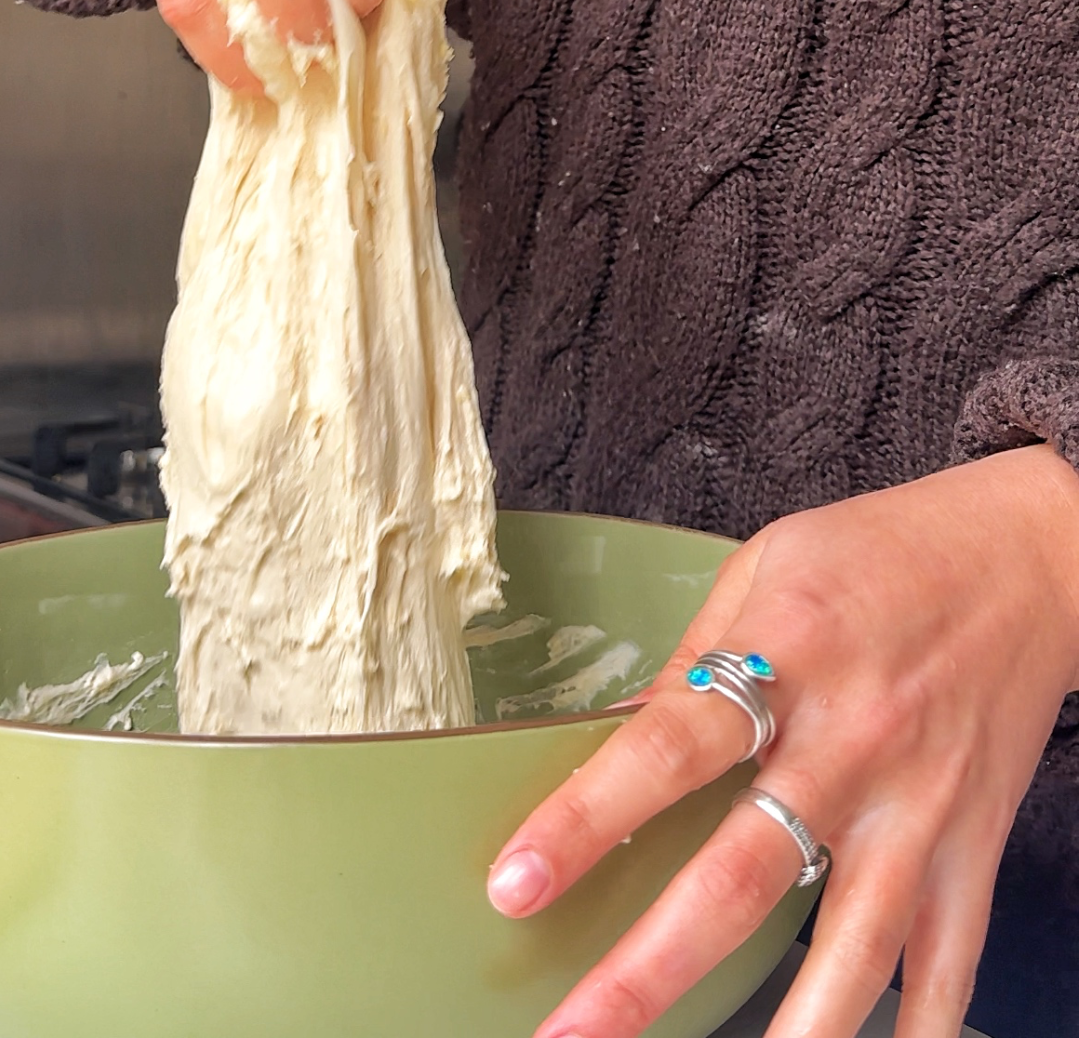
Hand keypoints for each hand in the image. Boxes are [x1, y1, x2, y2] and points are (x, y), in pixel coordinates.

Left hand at [488, 447, 1078, 1037]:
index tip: (516, 883)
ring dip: (784, 1030)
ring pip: (848, 947)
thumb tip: (615, 742)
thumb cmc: (884, 553)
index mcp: (787, 654)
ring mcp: (918, 805)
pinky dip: (915, 1029)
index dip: (587, 818)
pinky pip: (944, 962)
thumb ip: (695, 660)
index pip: (670, 746)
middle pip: (742, 873)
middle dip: (651, 965)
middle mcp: (851, 740)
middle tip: (573, 1027)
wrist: (1030, 560)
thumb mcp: (767, 566)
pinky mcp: (971, 846)